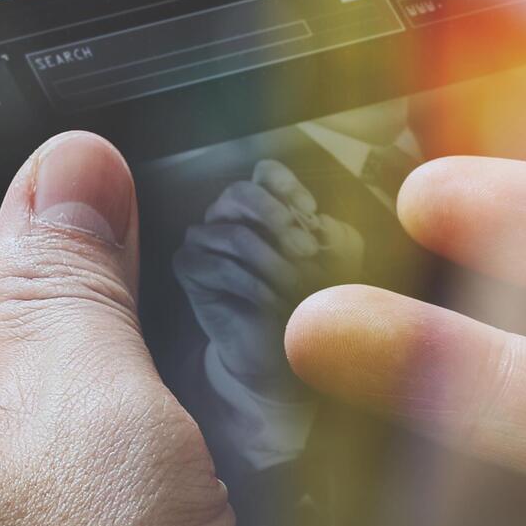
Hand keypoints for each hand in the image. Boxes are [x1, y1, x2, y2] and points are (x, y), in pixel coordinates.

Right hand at [174, 159, 358, 400]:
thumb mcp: (337, 263)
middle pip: (240, 191)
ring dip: (273, 265)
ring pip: (234, 235)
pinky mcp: (188, 268)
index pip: (265, 174)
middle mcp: (228, 215)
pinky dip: (253, 286)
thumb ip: (336, 235)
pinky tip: (274, 303)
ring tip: (297, 288)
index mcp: (261, 206)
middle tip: (306, 249)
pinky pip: (218, 267)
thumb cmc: (306, 300)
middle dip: (276, 217)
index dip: (287, 187)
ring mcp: (203, 239)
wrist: (281, 351)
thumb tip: (318, 222)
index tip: (311, 213)